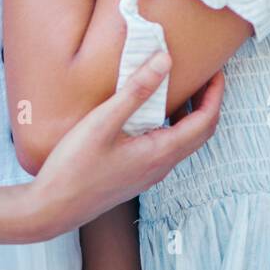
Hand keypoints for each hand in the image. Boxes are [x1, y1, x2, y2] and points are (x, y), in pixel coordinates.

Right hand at [27, 51, 223, 239]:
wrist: (53, 209)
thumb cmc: (74, 168)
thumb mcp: (103, 123)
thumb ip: (135, 91)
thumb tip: (165, 60)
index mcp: (160, 153)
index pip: (205, 121)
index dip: (216, 94)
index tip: (216, 70)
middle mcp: (161, 166)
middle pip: (200, 132)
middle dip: (208, 102)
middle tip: (205, 75)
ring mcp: (149, 173)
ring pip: (183, 141)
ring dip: (190, 114)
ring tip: (181, 87)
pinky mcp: (136, 175)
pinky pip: (165, 147)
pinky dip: (169, 124)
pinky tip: (149, 112)